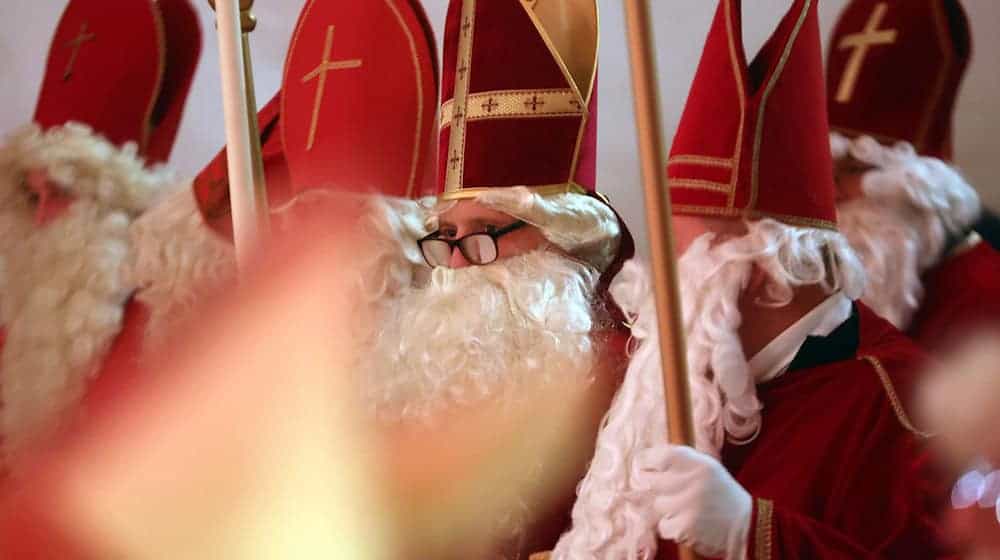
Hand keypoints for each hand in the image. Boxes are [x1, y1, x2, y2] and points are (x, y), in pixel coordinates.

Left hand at [635, 444, 751, 558]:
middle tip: (672, 493)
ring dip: (668, 510)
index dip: (646, 461)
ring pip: (658, 505)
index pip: (656, 456)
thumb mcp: (707, 468)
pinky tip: (689, 524)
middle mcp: (692, 480)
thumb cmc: (721, 495)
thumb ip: (679, 462)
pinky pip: (663, 526)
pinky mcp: (685, 526)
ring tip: (688, 510)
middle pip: (651, 481)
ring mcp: (687, 504)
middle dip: (657, 488)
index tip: (646, 466)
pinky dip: (672, 528)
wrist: (746, 526)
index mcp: (698, 462)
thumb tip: (641, 461)